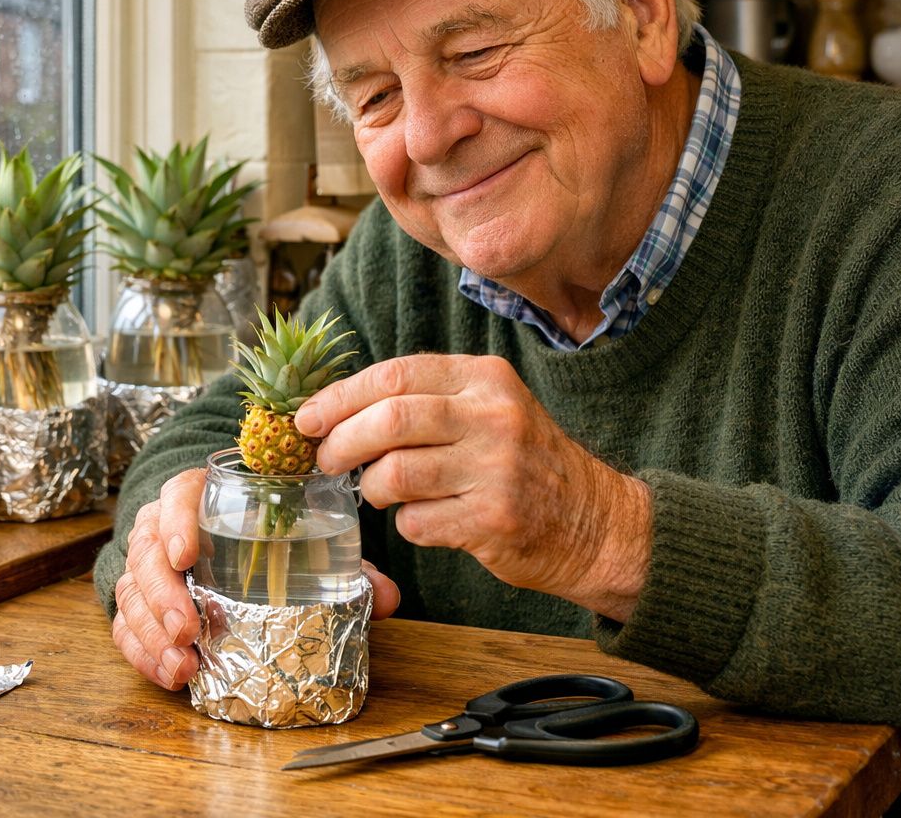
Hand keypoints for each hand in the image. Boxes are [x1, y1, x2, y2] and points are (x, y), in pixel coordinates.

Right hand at [111, 468, 402, 689]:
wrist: (212, 535)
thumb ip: (343, 566)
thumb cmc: (258, 533)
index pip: (176, 495)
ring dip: (151, 631)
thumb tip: (388, 597)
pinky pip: (125, 625)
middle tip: (189, 627)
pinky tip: (171, 674)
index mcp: (198, 497)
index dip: (176, 521)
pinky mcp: (137, 602)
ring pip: (131, 592)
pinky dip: (143, 653)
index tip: (188, 553)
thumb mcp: (299, 539)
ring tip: (183, 663)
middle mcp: (162, 528)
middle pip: (146, 552)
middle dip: (163, 594)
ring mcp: (145, 566)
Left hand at [295, 354, 652, 621]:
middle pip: (389, 420)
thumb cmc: (523, 463)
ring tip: (379, 492)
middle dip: (341, 442)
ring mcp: (497, 469)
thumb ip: (425, 400)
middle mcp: (494, 416)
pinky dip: (407, 525)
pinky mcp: (494, 521)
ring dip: (373, 488)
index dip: (339, 397)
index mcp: (485, 379)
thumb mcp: (487, 409)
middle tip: (324, 461)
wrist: (595, 523)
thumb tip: (335, 409)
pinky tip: (426, 520)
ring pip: (396, 473)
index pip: (394, 375)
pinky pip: (417, 522)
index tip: (306, 419)